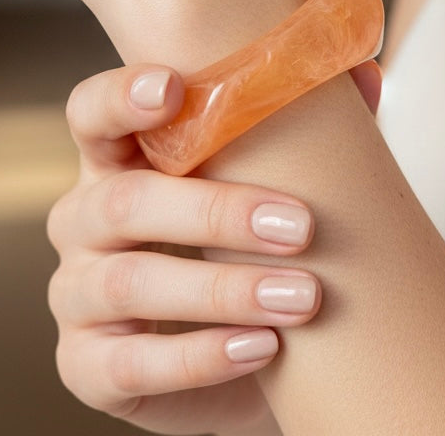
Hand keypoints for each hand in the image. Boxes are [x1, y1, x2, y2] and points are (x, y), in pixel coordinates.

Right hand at [46, 63, 321, 434]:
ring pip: (129, 282)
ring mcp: (75, 295)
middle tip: (300, 227)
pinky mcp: (86, 367)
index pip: (90, 113)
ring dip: (220, 289)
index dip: (119, 97)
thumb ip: (303, 135)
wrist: (239, 365)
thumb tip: (369, 78)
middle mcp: (81, 221)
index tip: (173, 87)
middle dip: (213, 210)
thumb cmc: (242, 255)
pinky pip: (132, 363)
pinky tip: (262, 349)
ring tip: (301, 297)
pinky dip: (200, 357)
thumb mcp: (264, 192)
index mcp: (116, 162)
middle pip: (122, 201)